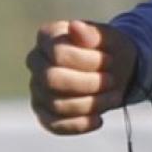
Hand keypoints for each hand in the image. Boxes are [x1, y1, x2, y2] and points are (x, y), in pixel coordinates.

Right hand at [25, 19, 134, 135]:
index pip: (58, 53)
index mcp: (46, 38)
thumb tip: (74, 26)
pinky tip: (99, 119)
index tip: (110, 60)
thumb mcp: (109, 38)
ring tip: (114, 97)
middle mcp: (35, 63)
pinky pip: (54, 126)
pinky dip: (80, 125)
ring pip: (56, 104)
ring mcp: (37, 89)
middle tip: (112, 81)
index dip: (89, 60)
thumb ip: (93, 33)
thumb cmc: (109, 50)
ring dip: (91, 104)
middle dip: (89, 84)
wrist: (115, 72)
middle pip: (52, 80)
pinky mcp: (44, 113)